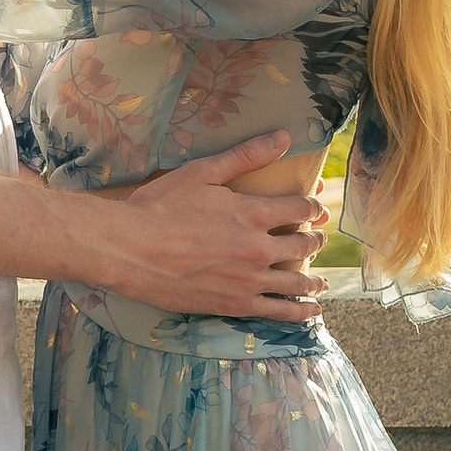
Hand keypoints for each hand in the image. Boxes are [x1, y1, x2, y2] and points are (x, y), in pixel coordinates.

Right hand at [90, 133, 327, 318]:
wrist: (129, 250)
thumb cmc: (160, 207)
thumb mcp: (202, 172)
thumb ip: (246, 156)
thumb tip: (284, 137)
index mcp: (253, 212)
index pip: (300, 208)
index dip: (312, 206)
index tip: (316, 208)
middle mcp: (259, 248)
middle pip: (303, 245)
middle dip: (314, 240)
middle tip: (318, 240)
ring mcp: (249, 280)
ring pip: (296, 282)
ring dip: (313, 281)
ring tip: (320, 283)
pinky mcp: (235, 304)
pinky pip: (278, 311)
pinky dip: (299, 312)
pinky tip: (312, 312)